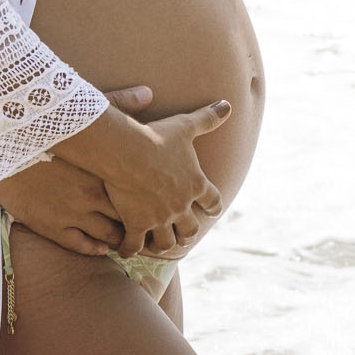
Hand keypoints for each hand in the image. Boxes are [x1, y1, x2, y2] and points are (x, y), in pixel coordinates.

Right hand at [0, 85, 152, 255]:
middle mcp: (91, 197)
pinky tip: (101, 246)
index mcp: (103, 171)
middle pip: (127, 221)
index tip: (152, 200)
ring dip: (118, 239)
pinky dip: (95, 248)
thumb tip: (148, 93)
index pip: (138, 196)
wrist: (3, 146)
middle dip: (137, 225)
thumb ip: (121, 104)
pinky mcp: (52, 227)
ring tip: (125, 238)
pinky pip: (81, 245)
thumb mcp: (84, 113)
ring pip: (107, 237)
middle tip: (144, 225)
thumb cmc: (45, 126)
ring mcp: (72, 214)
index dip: (147, 201)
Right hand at [100, 99, 231, 257]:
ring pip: (166, 242)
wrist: (128, 151)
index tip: (212, 209)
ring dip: (164, 244)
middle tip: (185, 235)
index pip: (213, 201)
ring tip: (159, 245)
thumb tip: (227, 105)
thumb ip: (208, 118)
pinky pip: (135, 245)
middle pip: (190, 228)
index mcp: (195, 184)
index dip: (213, 206)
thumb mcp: (186, 125)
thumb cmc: (157, 137)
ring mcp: (159, 218)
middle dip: (188, 232)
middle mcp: (181, 205)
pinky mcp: (137, 224)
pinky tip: (126, 250)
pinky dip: (130, 249)